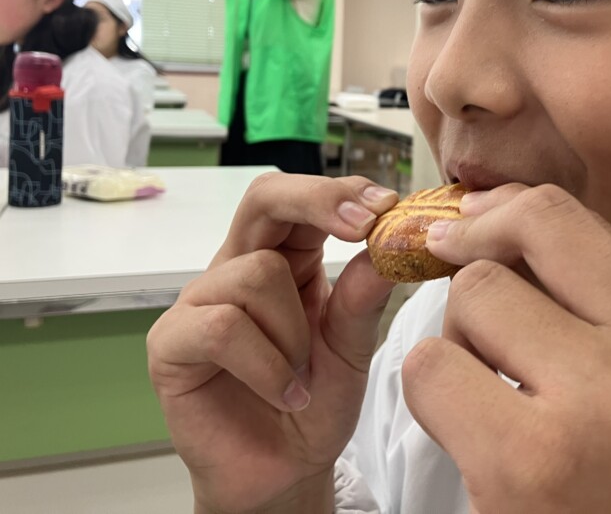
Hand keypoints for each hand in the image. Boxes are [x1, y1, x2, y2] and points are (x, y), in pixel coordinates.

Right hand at [146, 173, 398, 512]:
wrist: (284, 471)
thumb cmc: (314, 401)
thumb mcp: (352, 345)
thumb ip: (363, 296)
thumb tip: (387, 245)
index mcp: (285, 258)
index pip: (300, 198)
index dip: (338, 190)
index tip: (386, 204)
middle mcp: (237, 267)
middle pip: (264, 199)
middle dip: (317, 202)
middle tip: (361, 227)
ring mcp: (200, 303)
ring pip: (255, 274)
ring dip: (294, 332)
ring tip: (301, 375)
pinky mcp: (171, 343)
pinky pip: (222, 327)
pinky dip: (267, 365)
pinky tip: (286, 393)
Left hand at [405, 184, 610, 513]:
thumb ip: (602, 300)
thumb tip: (496, 213)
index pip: (584, 222)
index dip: (512, 219)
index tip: (476, 232)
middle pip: (536, 224)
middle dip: (477, 238)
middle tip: (445, 259)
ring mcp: (607, 405)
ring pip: (474, 291)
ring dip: (458, 338)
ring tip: (489, 394)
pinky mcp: (533, 461)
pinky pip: (430, 365)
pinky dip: (430, 394)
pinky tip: (469, 435)